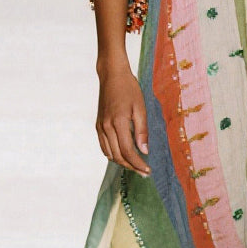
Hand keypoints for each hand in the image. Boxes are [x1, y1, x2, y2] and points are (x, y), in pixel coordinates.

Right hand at [95, 59, 149, 175]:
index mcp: (118, 122)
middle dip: (131, 166)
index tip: (147, 170)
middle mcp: (106, 127)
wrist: (111, 75)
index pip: (128, 151)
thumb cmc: (129, 89)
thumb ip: (142, 131)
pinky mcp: (98, 125)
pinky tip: (123, 155)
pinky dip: (113, 154)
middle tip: (144, 172)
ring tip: (135, 165)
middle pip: (118, 156)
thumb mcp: (140, 108)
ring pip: (109, 153)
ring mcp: (100, 127)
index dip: (138, 164)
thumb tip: (144, 151)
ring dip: (122, 162)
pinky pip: (104, 146)